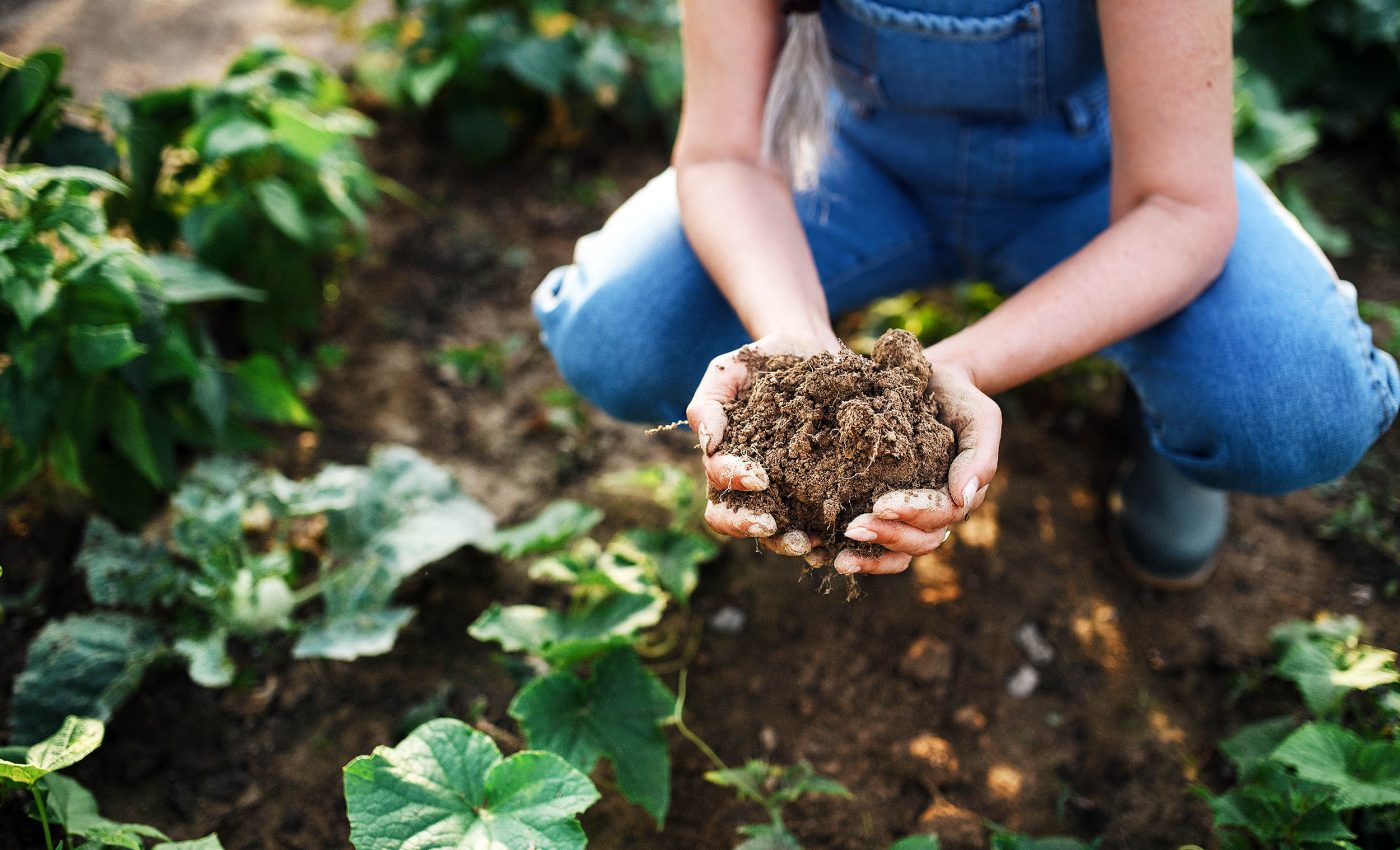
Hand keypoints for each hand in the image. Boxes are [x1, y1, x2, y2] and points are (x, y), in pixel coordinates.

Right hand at [686, 332, 839, 560]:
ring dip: (787, 541)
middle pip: (735, 520)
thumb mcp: (729, 370)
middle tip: (772, 525)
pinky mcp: (818, 491)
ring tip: (809, 542)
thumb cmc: (763, 361)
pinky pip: (816, 523)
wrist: (812, 350)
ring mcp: (784, 491)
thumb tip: (708, 444)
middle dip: (749, 526)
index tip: (758, 477)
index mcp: (725, 459)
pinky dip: (824, 538)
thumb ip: (709, 404)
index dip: (733, 485)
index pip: (718, 484)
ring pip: (774, 532)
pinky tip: (837, 539)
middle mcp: (751, 483)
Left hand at [833, 357, 1000, 575]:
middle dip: (886, 537)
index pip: (939, 515)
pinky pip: (871, 542)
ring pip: (896, 552)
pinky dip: (851, 551)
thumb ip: (980, 456)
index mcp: (958, 496)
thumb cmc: (958, 399)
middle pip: (917, 541)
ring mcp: (908, 516)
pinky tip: (820, 553)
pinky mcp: (880, 508)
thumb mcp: (980, 418)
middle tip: (852, 528)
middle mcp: (934, 514)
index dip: (912, 513)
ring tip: (838, 559)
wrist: (930, 382)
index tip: (881, 505)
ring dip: (868, 558)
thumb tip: (963, 498)